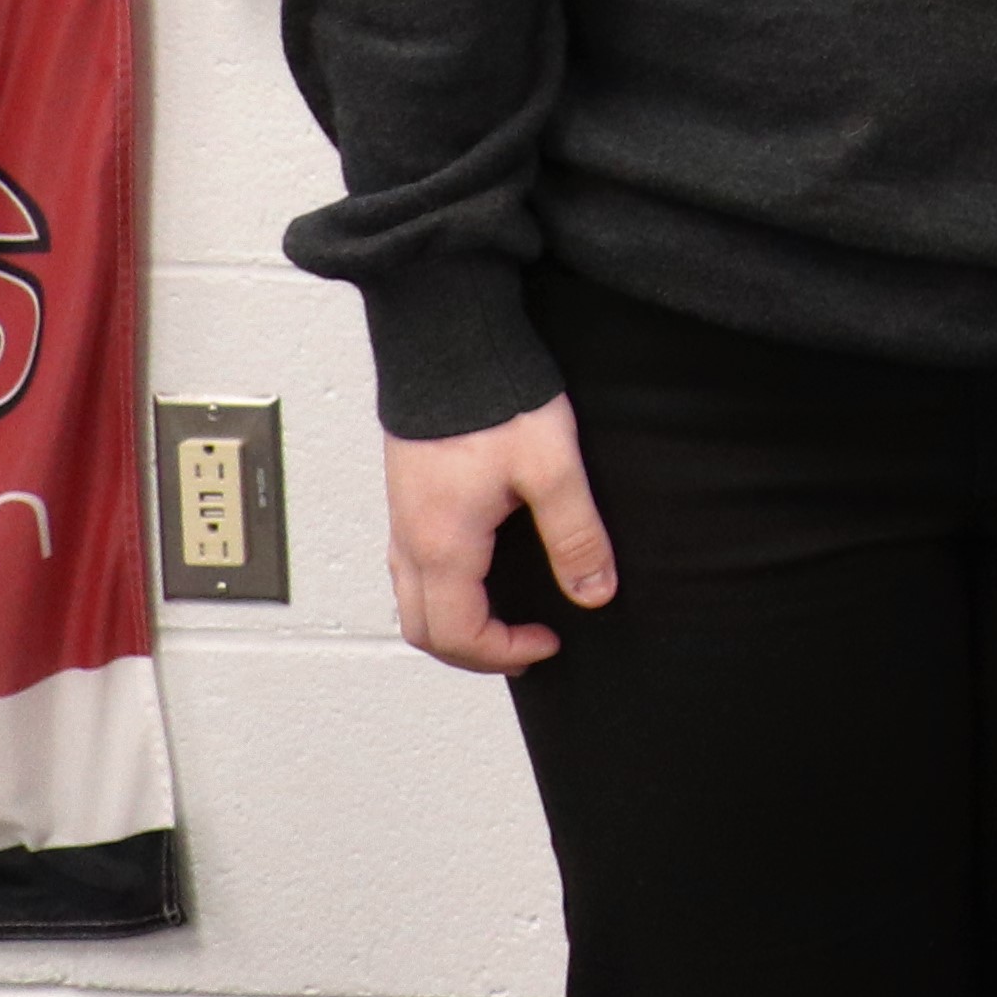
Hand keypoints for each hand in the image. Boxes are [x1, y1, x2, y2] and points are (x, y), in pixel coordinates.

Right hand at [383, 396, 610, 674]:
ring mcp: (402, 520)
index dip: (503, 652)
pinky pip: (413, 568)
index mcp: (442, 546)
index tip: (550, 642)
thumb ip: (575, 534)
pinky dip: (444, 592)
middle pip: (425, 629)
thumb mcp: (552, 468)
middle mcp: (410, 541)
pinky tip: (482, 572)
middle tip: (526, 646)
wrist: (448, 344)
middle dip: (474, 652)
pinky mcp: (407, 499)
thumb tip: (594, 592)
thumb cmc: (494, 398)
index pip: (456, 634)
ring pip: (414, 600)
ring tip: (507, 618)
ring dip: (456, 623)